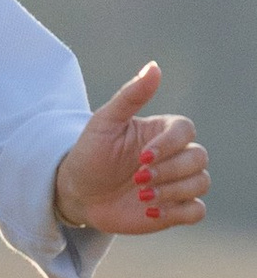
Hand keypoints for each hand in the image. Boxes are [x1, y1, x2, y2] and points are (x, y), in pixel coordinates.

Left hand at [52, 62, 208, 232]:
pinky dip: (179, 211)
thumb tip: (154, 66)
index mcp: (163, 132)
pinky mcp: (174, 208)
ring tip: (141, 196)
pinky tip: (150, 211)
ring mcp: (177, 182)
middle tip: (137, 179)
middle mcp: (175, 156)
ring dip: (174, 191)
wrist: (76, 192)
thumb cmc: (90, 153)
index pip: (186, 131)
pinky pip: (196, 211)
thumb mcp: (104, 123)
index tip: (141, 158)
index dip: (169, 145)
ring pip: (201, 183)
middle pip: (198, 158)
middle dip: (170, 170)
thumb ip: (130, 96)